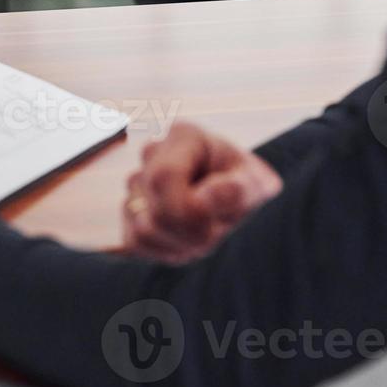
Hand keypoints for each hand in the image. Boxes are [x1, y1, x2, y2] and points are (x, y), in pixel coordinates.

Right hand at [122, 123, 281, 263]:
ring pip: (142, 231)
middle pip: (154, 212)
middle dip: (190, 234)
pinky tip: (184, 237)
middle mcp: (153, 153)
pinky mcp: (129, 210)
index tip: (219, 220)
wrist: (237, 193)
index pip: (163, 179)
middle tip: (218, 228)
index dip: (188, 211)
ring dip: (179, 243)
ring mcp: (137, 181)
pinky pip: (134, 242)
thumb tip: (201, 200)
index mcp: (184, 137)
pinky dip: (163, 250)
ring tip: (203, 228)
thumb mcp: (257, 184)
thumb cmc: (247, 186)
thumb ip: (236, 190)